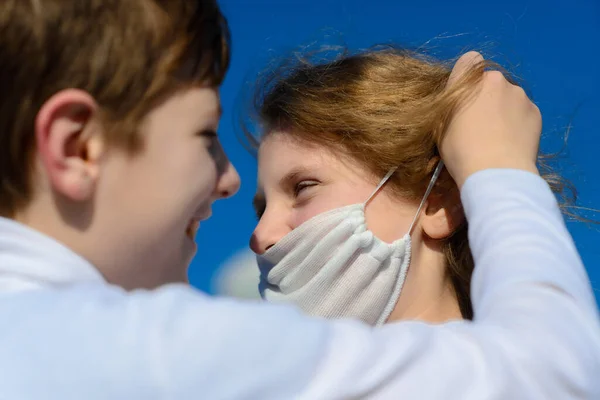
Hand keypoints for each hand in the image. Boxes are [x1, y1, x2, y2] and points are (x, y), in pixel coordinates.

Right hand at [440, 51, 541, 187]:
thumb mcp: (441, 126)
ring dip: (503, 109)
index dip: (466, 76)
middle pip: (490, 82)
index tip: (464, 98)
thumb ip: (452, 106)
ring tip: (498, 137)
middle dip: (486, 96)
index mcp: (470, 81)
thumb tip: (461, 103)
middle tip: (480, 123)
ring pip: (508, 97)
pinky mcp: (536, 112)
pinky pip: (523, 112)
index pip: (469, 60)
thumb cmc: (460, 149)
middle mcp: (497, 80)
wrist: (496, 171)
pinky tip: (511, 142)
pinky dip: (518, 122)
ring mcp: (520, 95)